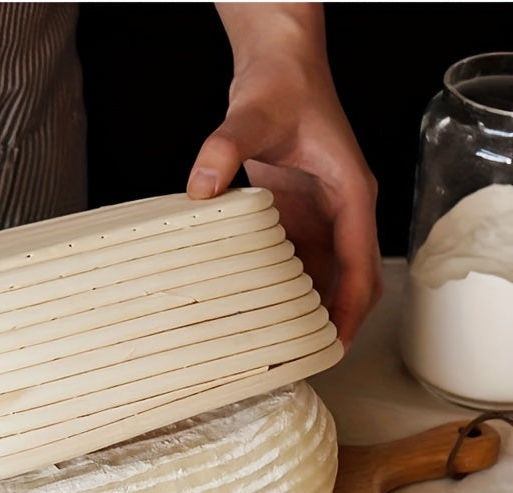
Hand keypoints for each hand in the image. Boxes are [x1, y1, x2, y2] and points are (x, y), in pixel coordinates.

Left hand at [187, 3, 380, 349]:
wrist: (281, 67)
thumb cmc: (283, 87)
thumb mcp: (252, 116)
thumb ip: (225, 148)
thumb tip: (200, 187)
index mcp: (350, 192)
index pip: (360, 262)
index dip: (351, 307)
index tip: (337, 342)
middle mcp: (342, 209)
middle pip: (352, 279)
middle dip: (338, 318)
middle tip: (310, 356)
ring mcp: (322, 214)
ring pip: (327, 275)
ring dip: (313, 308)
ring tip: (287, 344)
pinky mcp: (299, 213)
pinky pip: (300, 260)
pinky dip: (290, 287)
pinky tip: (266, 307)